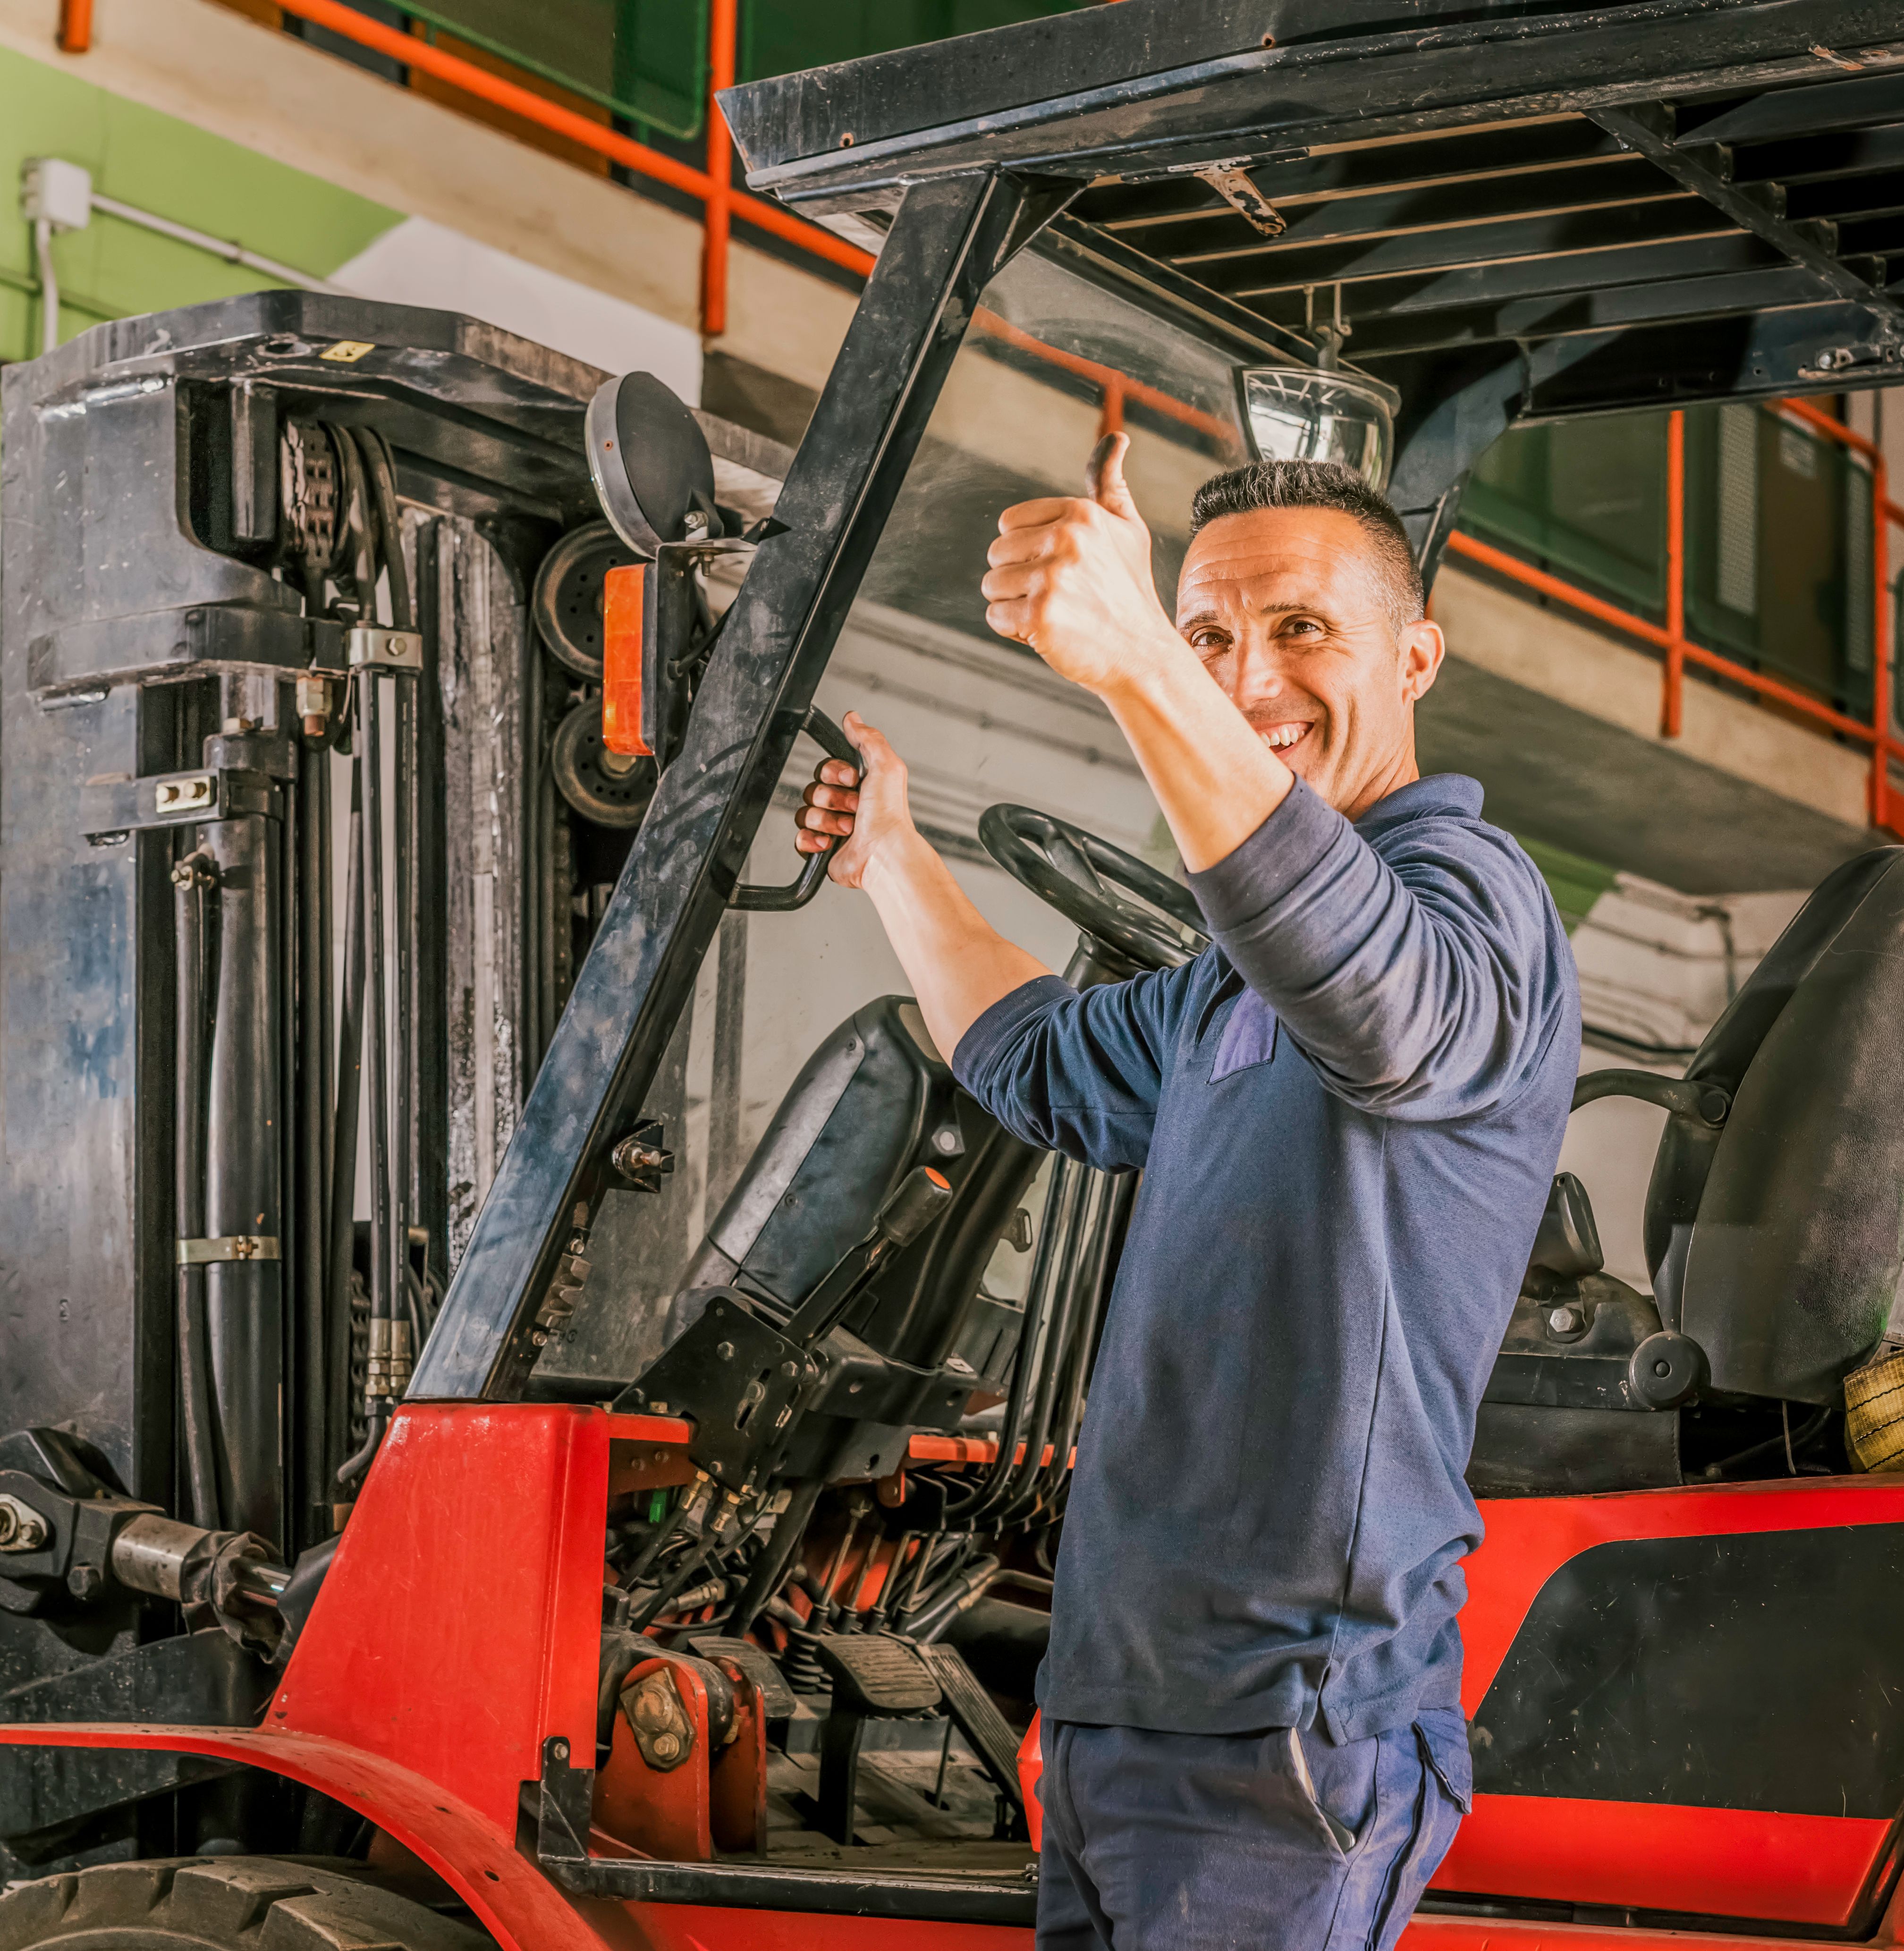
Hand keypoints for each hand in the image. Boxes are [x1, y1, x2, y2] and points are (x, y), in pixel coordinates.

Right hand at [793, 711, 919, 890]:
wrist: (884, 853)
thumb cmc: (890, 816)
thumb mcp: (887, 765)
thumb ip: (869, 739)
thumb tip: (853, 718)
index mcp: (859, 786)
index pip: (826, 769)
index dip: (834, 773)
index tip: (852, 779)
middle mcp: (845, 805)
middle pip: (813, 789)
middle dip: (832, 798)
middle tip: (855, 807)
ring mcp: (832, 828)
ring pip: (805, 813)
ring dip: (826, 820)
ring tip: (848, 828)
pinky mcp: (822, 848)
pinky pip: (799, 838)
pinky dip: (812, 840)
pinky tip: (830, 843)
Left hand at [980, 432, 1180, 694]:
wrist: (1142, 655)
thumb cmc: (1129, 591)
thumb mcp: (1127, 529)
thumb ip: (1109, 484)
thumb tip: (1116, 439)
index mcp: (1081, 513)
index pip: (1010, 523)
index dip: (1027, 552)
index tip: (1061, 569)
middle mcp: (1067, 540)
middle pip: (996, 554)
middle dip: (1017, 579)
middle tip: (1060, 597)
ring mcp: (1053, 579)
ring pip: (992, 585)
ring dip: (1014, 605)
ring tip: (1055, 613)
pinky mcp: (1040, 616)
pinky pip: (995, 617)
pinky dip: (1014, 631)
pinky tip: (1048, 633)